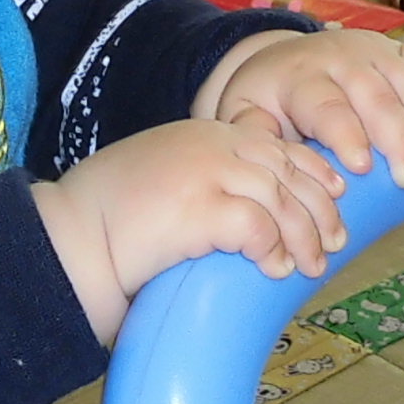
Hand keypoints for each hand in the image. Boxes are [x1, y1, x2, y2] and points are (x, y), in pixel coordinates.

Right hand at [34, 119, 348, 341]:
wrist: (67, 236)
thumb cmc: (107, 221)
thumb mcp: (165, 183)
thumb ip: (206, 182)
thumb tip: (248, 215)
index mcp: (204, 134)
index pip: (277, 145)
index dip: (314, 170)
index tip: (336, 197)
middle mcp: (210, 145)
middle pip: (289, 169)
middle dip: (320, 208)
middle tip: (335, 244)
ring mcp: (205, 172)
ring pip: (282, 199)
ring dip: (303, 237)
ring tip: (309, 267)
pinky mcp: (199, 207)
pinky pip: (258, 226)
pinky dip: (273, 249)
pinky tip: (276, 269)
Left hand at [203, 25, 403, 188]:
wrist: (278, 58)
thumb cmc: (266, 101)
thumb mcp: (246, 117)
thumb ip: (256, 138)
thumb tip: (276, 168)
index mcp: (301, 78)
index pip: (327, 107)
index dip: (347, 136)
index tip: (364, 169)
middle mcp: (340, 57)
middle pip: (377, 96)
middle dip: (399, 138)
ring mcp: (373, 49)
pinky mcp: (396, 49)